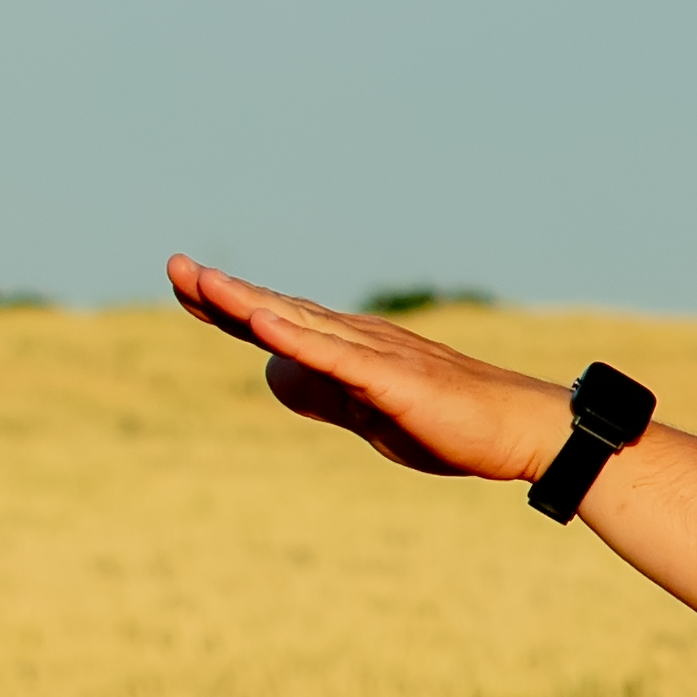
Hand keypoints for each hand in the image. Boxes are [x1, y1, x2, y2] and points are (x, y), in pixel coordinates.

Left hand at [166, 255, 579, 484]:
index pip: (277, 321)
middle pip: (279, 310)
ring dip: (249, 303)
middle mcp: (357, 338)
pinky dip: (297, 339)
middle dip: (223, 293)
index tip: (185, 288)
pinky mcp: (393, 378)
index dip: (229, 306)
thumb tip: (271, 372)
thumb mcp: (367, 413)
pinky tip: (262, 325)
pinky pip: (337, 358)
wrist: (520, 430)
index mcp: (349, 349)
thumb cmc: (451, 423)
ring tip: (202, 283)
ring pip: (301, 324)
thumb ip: (320, 392)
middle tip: (175, 267)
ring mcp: (375, 354)